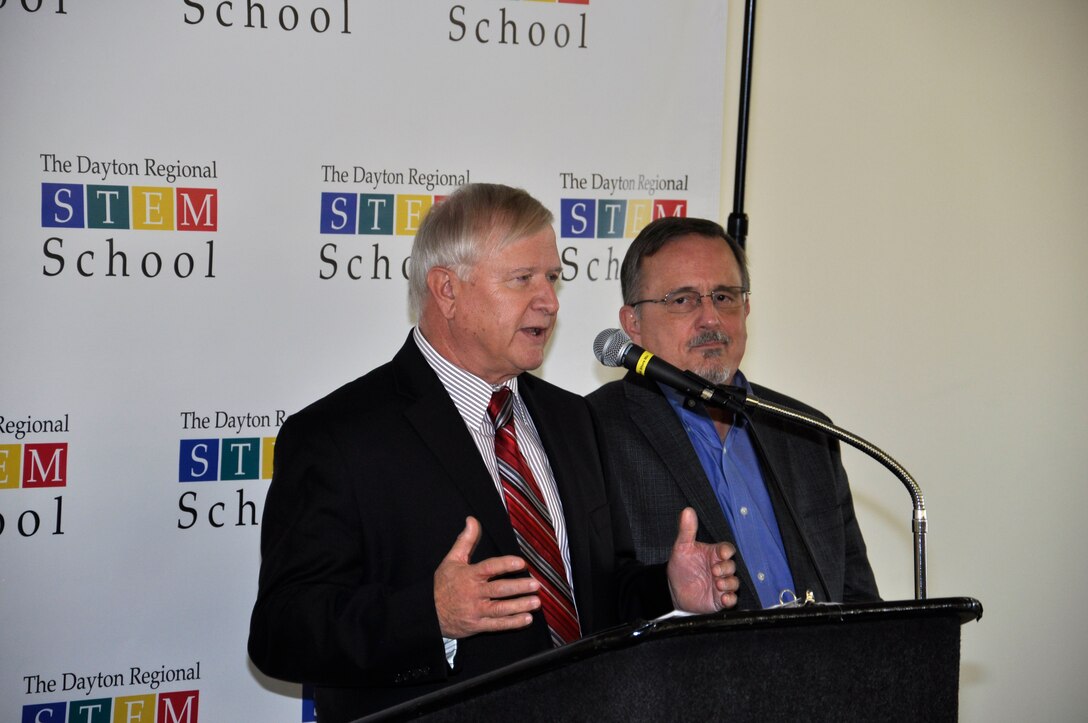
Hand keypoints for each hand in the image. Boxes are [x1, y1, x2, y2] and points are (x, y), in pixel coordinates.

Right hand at [434, 516, 541, 638]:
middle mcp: (473, 593)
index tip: (521, 563)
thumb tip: (472, 520)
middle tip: (535, 584)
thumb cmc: (442, 585)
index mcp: (469, 575)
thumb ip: (465, 540)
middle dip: (518, 587)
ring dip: (520, 605)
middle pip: (499, 589)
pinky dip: (513, 623)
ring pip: (500, 609)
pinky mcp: (477, 625)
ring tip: (536, 602)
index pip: (490, 568)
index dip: (506, 565)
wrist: (428, 613)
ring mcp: (476, 611)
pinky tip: (526, 619)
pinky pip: (497, 625)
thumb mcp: (451, 560)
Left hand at [666, 507, 738, 612]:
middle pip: (732, 566)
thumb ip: (687, 530)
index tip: (722, 553)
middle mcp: (720, 568)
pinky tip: (724, 598)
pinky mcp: (720, 599)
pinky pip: (732, 600)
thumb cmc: (680, 566)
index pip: (727, 549)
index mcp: (714, 554)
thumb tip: (687, 510)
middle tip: (714, 571)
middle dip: (726, 568)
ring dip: (729, 583)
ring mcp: (721, 584)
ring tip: (718, 584)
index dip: (727, 551)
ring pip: (734, 583)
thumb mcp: (682, 547)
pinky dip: (731, 599)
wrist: (673, 589)